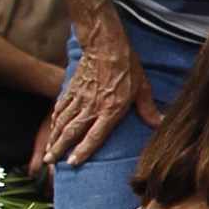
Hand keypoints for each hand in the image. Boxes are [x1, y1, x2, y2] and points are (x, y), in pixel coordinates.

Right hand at [39, 35, 159, 168]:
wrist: (105, 45)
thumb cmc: (127, 67)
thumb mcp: (142, 89)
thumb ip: (147, 109)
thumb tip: (159, 123)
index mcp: (110, 110)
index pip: (94, 136)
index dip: (83, 150)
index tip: (73, 162)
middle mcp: (91, 107)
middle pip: (72, 132)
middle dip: (60, 148)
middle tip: (50, 162)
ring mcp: (79, 98)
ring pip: (62, 121)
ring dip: (54, 137)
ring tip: (48, 151)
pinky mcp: (72, 89)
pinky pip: (60, 107)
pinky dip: (54, 120)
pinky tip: (52, 127)